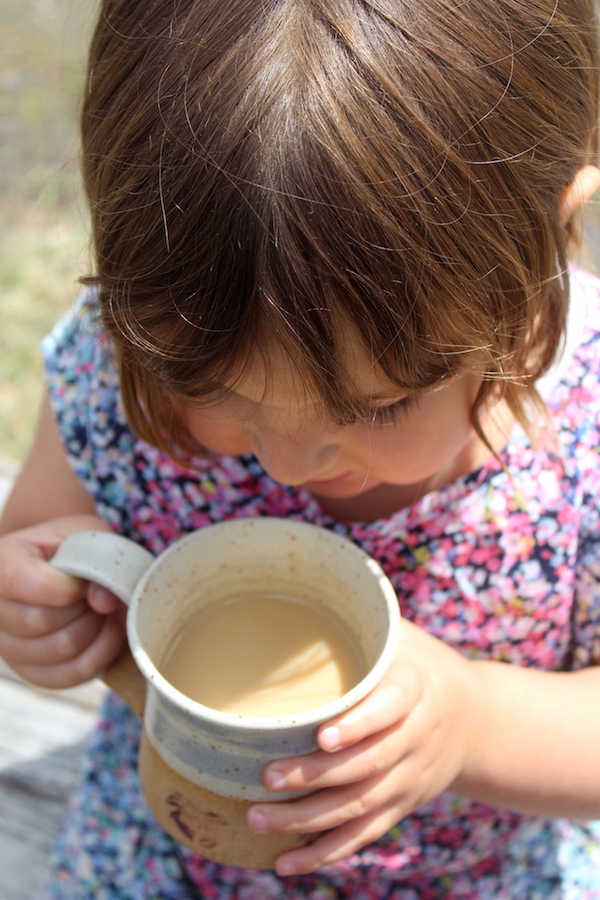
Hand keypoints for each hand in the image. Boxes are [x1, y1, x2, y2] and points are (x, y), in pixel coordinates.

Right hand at [0, 515, 126, 688]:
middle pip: (42, 621)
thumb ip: (98, 560)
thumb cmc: (79, 549)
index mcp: (0, 562)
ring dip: (96, 629)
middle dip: (85, 607)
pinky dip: (100, 655)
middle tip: (98, 594)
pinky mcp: (31, 671)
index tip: (88, 580)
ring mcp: (8, 646)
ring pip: (60, 650)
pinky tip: (106, 631)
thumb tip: (104, 601)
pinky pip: (69, 675)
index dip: (64, 586)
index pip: (18, 581)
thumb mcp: (90, 539)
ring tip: (102, 610)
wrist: (71, 568)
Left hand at [246, 618, 479, 875]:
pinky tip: (286, 863)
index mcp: (415, 692)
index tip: (322, 735)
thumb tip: (311, 580)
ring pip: (359, 806)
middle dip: (316, 777)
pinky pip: (364, 834)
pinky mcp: (400, 804)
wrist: (477, 720)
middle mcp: (414, 740)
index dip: (358, 726)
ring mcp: (408, 779)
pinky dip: (326, 852)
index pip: (389, 711)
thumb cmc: (423, 666)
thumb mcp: (403, 636)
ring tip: (259, 819)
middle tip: (268, 778)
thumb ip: (366, 620)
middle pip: (366, 766)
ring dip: (309, 820)